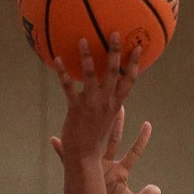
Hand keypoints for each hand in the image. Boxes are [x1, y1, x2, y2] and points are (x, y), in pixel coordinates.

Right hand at [51, 108, 159, 193]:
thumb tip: (157, 189)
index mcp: (121, 173)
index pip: (134, 151)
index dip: (141, 139)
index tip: (148, 124)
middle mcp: (107, 167)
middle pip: (114, 140)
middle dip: (116, 123)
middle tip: (119, 105)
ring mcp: (93, 169)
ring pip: (94, 143)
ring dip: (93, 127)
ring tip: (92, 109)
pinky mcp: (80, 175)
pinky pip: (69, 161)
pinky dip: (62, 151)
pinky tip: (55, 139)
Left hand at [53, 35, 139, 167]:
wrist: (84, 160)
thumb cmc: (95, 146)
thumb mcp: (108, 126)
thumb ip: (111, 111)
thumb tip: (119, 106)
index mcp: (116, 105)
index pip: (129, 81)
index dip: (134, 63)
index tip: (137, 46)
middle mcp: (106, 102)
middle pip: (114, 72)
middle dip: (115, 51)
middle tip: (113, 32)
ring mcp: (91, 104)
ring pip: (91, 75)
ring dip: (87, 56)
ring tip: (82, 39)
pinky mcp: (76, 108)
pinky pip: (68, 86)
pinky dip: (62, 73)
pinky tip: (56, 59)